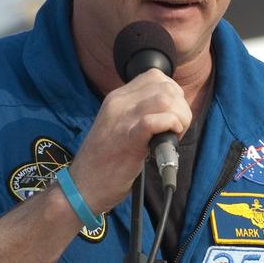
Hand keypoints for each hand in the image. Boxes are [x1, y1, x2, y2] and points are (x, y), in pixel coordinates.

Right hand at [69, 69, 191, 213]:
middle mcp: (119, 103)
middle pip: (165, 87)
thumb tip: (169, 110)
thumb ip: (139, 114)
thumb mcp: (119, 127)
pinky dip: (170, 127)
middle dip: (181, 108)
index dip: (173, 93)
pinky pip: (154, 121)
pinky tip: (167, 140)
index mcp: (116, 98)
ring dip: (179, 118)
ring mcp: (122, 119)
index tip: (172, 114)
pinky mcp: (127, 139)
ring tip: (173, 135)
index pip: (155, 76)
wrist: (82, 186)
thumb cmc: (104, 162)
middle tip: (176, 129)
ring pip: (165, 100)